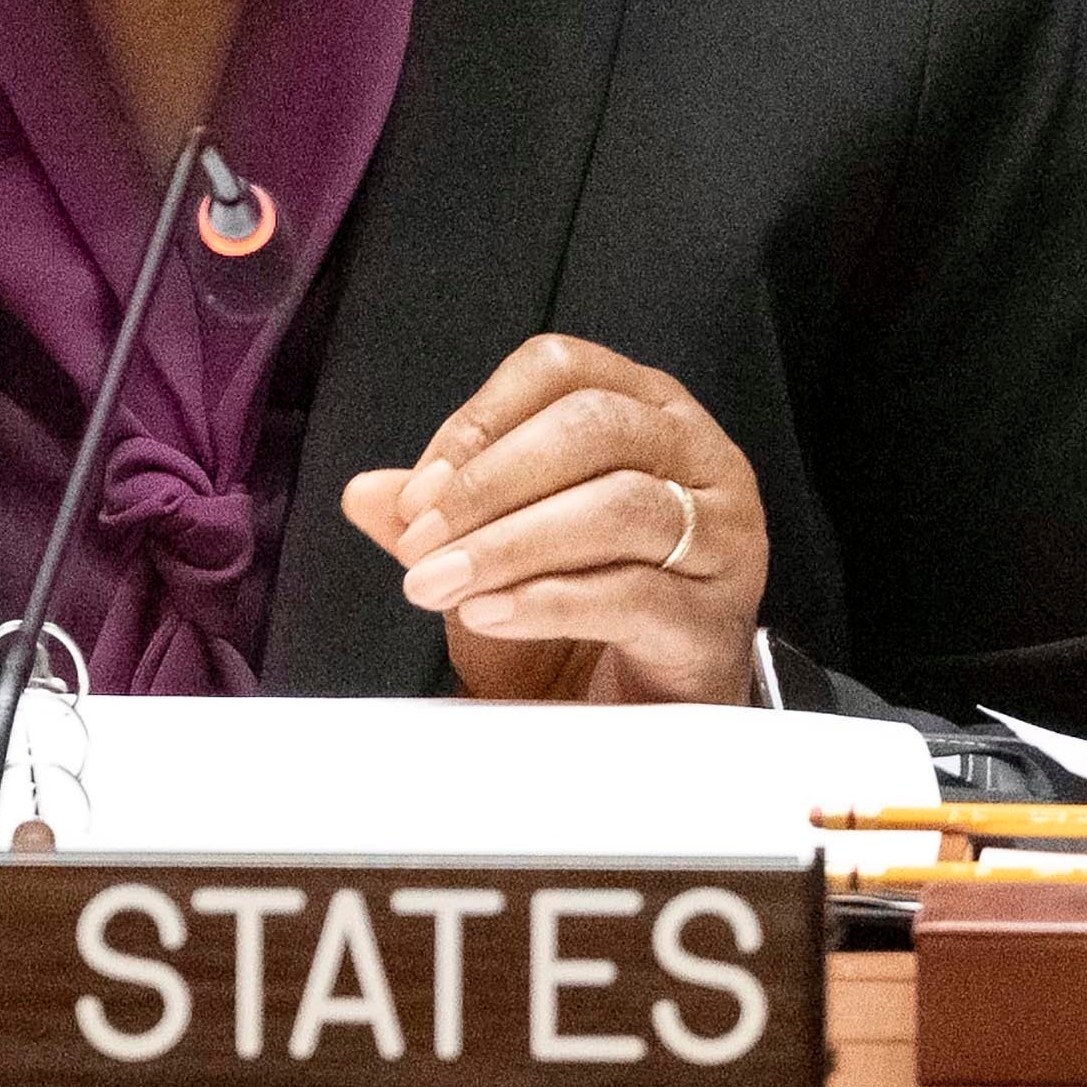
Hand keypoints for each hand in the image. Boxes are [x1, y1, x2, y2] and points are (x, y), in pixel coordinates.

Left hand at [337, 332, 764, 704]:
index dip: (481, 419)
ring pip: (618, 504)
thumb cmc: (580, 620)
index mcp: (645, 410)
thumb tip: (365, 492)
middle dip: (490, 482)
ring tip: (440, 581)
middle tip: (420, 538)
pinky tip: (489, 614)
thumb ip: (441, 516)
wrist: (640, 718)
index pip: (561, 368)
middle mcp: (698, 456)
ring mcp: (722, 536)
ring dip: (509, 542)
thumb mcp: (495, 554)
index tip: (420, 487)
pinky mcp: (716, 618)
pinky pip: (632, 593)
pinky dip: (547, 600)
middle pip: (594, 425)